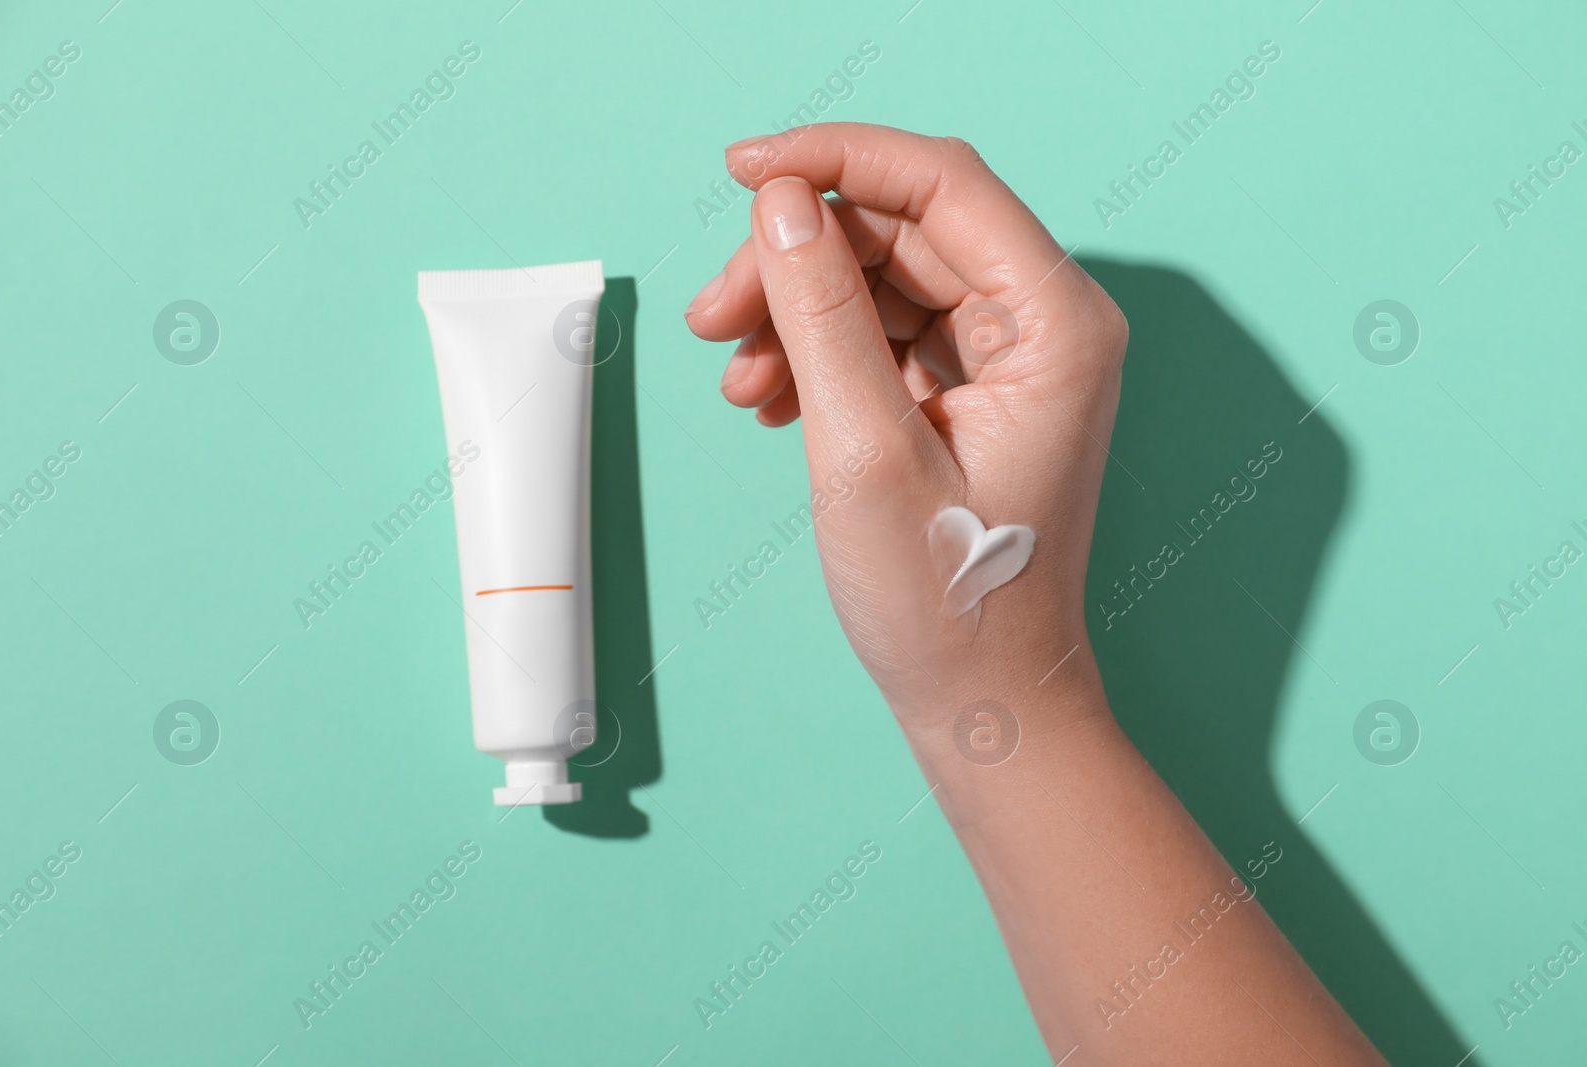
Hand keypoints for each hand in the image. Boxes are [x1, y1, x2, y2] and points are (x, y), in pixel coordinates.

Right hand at [684, 123, 1128, 726]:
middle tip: (710, 313)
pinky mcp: (973, 392)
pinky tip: (768, 397)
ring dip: (797, 311)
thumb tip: (783, 205)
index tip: (743, 168)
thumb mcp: (864, 451)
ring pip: (884, 280)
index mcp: (1056, 324)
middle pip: (902, 231)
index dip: (835, 158)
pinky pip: (885, 334)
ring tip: (735, 375)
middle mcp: (1045, 325)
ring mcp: (1011, 359)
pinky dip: (818, 353)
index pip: (942, 183)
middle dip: (797, 259)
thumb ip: (822, 315)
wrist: (984, 698)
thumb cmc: (947, 600)